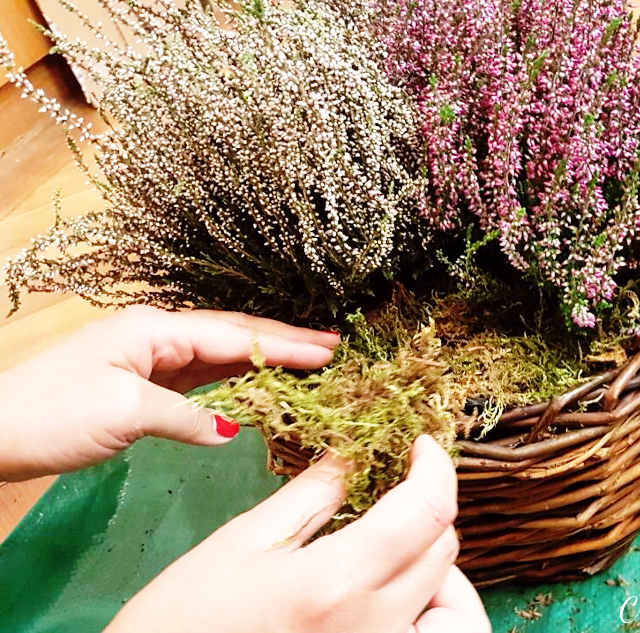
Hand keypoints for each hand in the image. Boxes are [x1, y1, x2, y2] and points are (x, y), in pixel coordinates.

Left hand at [0, 305, 338, 480]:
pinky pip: (205, 373)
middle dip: (285, 341)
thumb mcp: (125, 413)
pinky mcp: (148, 380)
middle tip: (335, 346)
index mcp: (155, 329)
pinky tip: (260, 382)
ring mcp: (153, 355)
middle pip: (234, 334)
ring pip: (222, 352)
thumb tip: (231, 430)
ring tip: (311, 360)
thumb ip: (186, 417)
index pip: (234, 335)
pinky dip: (238, 377)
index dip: (284, 345)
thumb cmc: (54, 414)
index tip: (330, 349)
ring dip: (265, 356)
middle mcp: (159, 333)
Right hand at [105, 435, 489, 632]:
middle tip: (392, 485)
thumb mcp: (244, 541)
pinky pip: (425, 626)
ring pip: (443, 589)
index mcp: (337, 581)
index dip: (435, 466)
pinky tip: (382, 583)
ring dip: (429, 550)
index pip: (427, 510)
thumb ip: (311, 493)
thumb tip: (354, 453)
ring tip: (387, 536)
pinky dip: (422, 596)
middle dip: (430, 503)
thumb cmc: (186, 617)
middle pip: (445, 548)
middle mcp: (374, 625)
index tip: (420, 444)